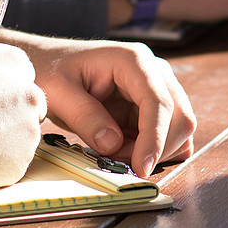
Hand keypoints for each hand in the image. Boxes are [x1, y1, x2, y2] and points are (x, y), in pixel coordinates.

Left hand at [0, 32, 196, 176]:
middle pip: (179, 116)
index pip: (158, 102)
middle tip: (118, 162)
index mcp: (133, 60)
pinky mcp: (152, 106)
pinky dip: (154, 150)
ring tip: (115, 153)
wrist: (48, 63)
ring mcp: (157, 87)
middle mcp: (154, 71)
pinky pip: (169, 134)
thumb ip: (85, 117)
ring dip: (154, 151)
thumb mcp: (58, 92)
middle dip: (155, 148)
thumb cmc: (51, 70)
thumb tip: (113, 144)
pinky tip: (126, 150)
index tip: (140, 168)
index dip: (154, 138)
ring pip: (179, 128)